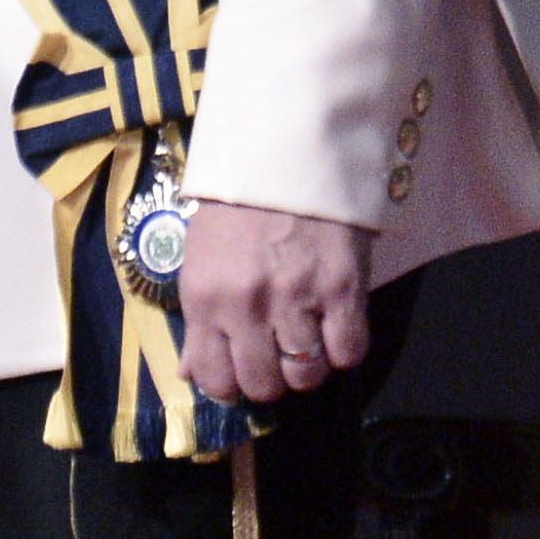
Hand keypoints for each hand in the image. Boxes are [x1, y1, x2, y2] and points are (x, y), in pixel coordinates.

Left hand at [176, 196, 375, 409]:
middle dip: (271, 379)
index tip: (242, 371)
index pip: (215, 380)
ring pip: (307, 375)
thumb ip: (198, 322)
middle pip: (263, 386)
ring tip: (309, 339)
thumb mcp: (201, 260)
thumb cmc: (237, 205)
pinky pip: (349, 352)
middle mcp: (246, 305)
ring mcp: (296, 297)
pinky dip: (344, 348)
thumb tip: (190, 374)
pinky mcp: (342, 287)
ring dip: (309, 366)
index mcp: (204, 298)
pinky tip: (336, 326)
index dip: (231, 386)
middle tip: (278, 356)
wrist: (286, 152)